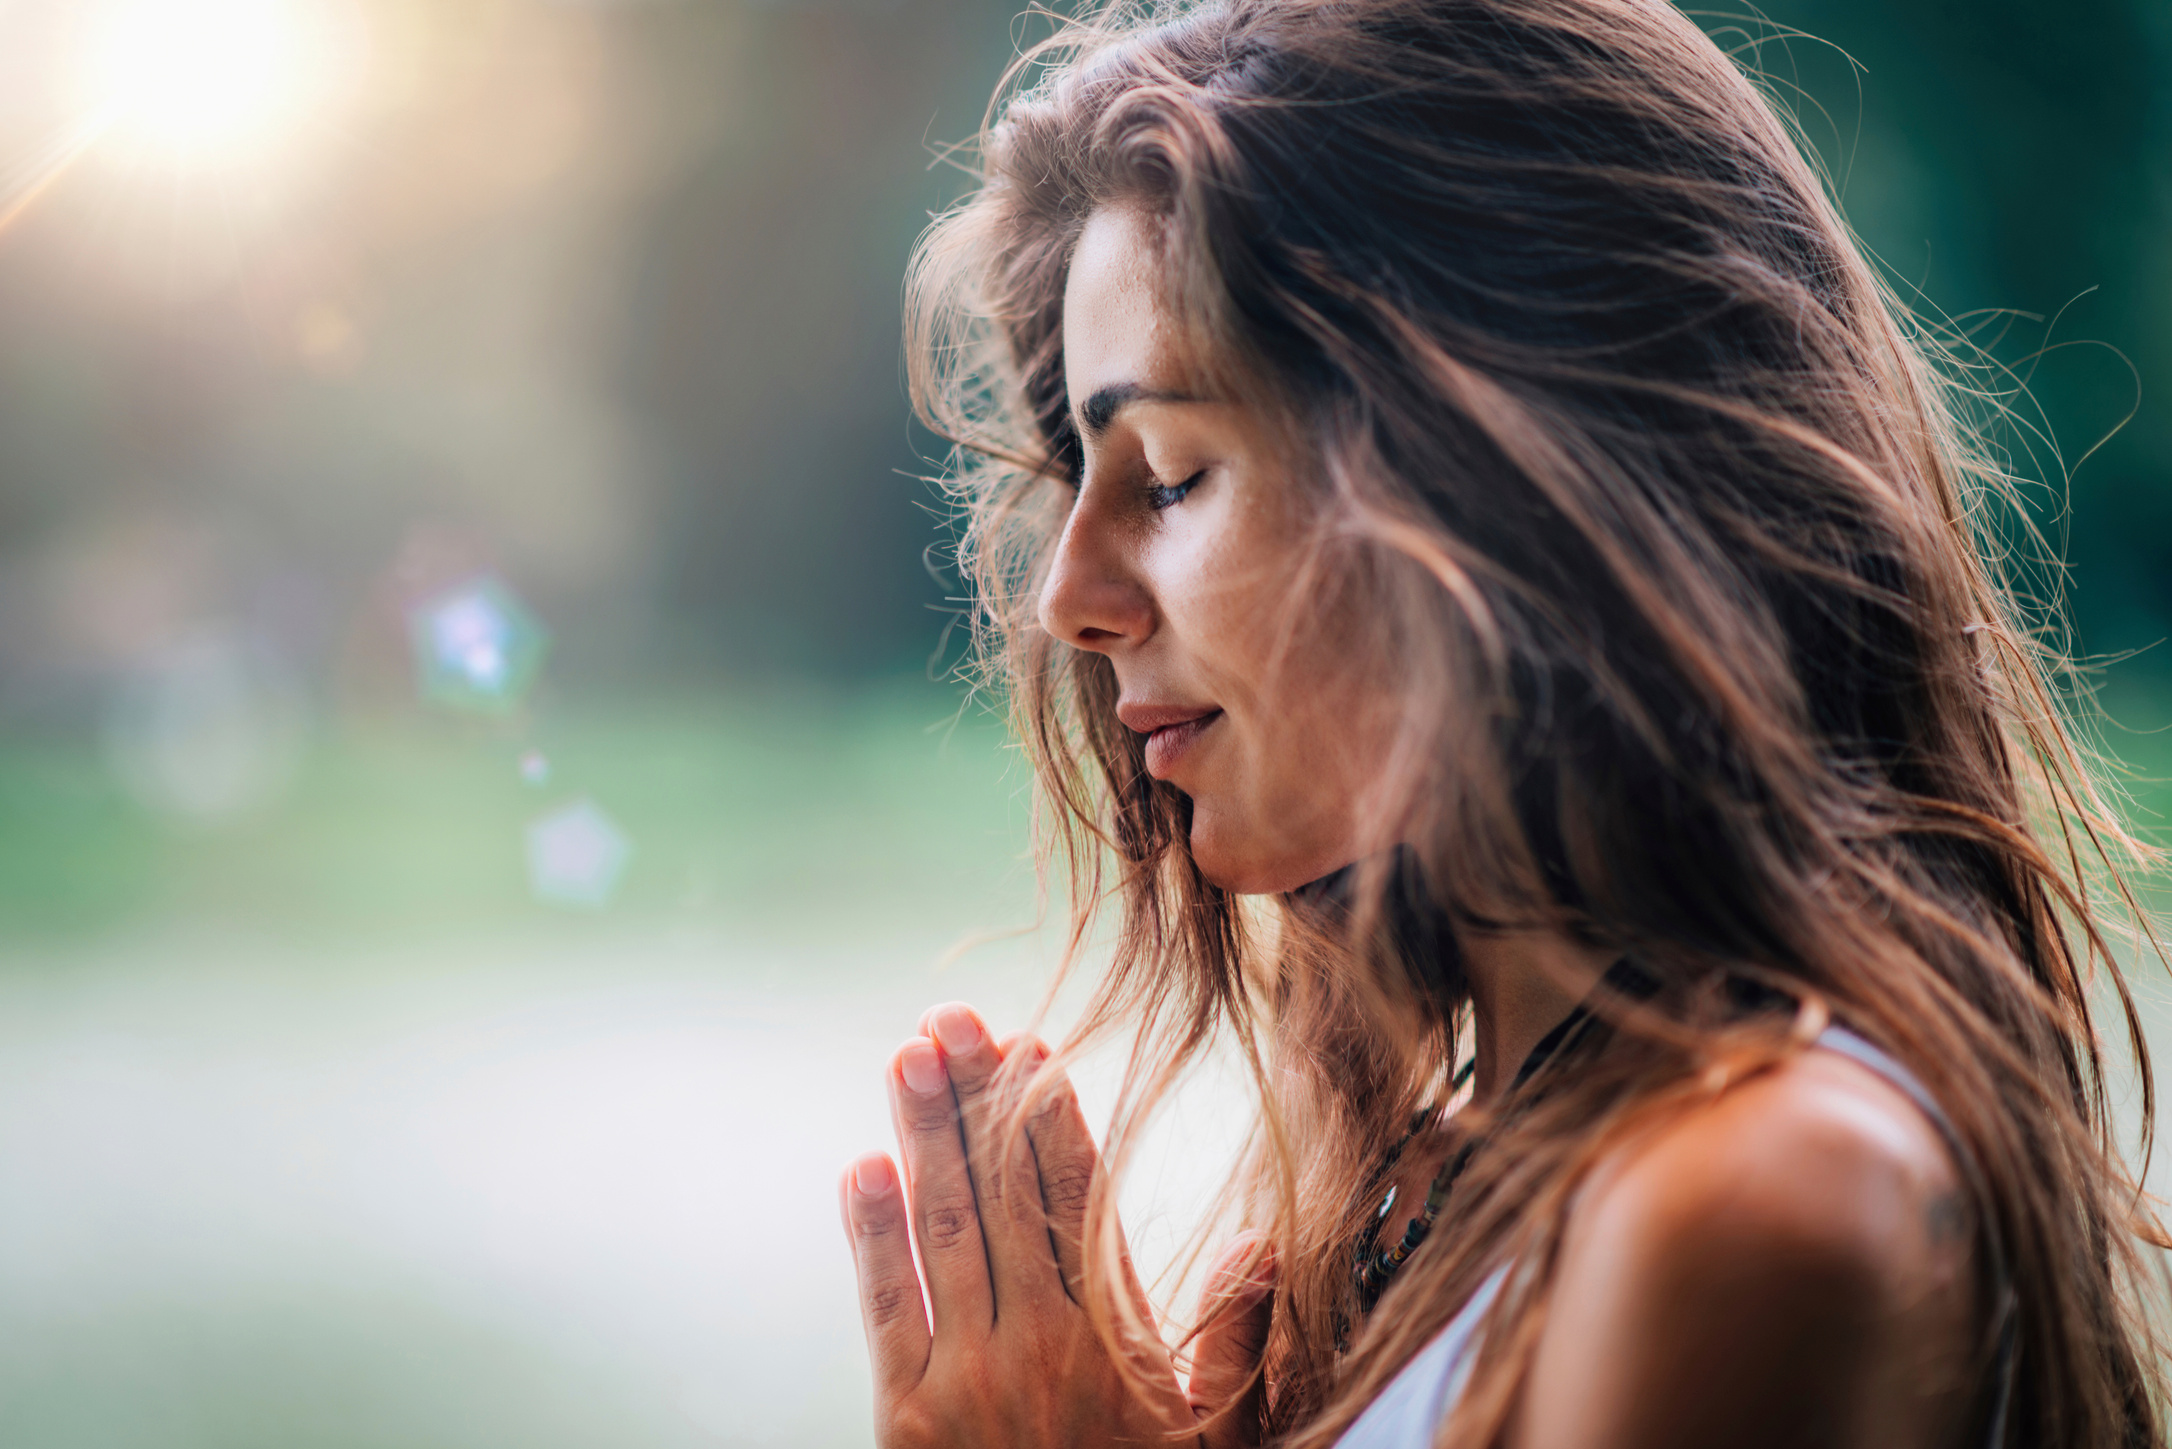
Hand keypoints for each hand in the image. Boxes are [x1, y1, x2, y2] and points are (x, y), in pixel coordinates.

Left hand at [838, 1001, 1274, 1448]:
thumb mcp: (1224, 1443)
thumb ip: (1239, 1345)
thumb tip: (1259, 1240)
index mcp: (1115, 1340)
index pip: (1078, 1200)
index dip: (1052, 1118)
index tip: (1034, 1047)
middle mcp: (1039, 1344)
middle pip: (1002, 1193)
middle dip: (975, 1097)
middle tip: (949, 1015)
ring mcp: (966, 1378)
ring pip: (942, 1230)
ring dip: (921, 1136)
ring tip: (907, 1055)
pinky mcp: (908, 1418)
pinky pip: (885, 1307)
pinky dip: (870, 1234)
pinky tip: (862, 1166)